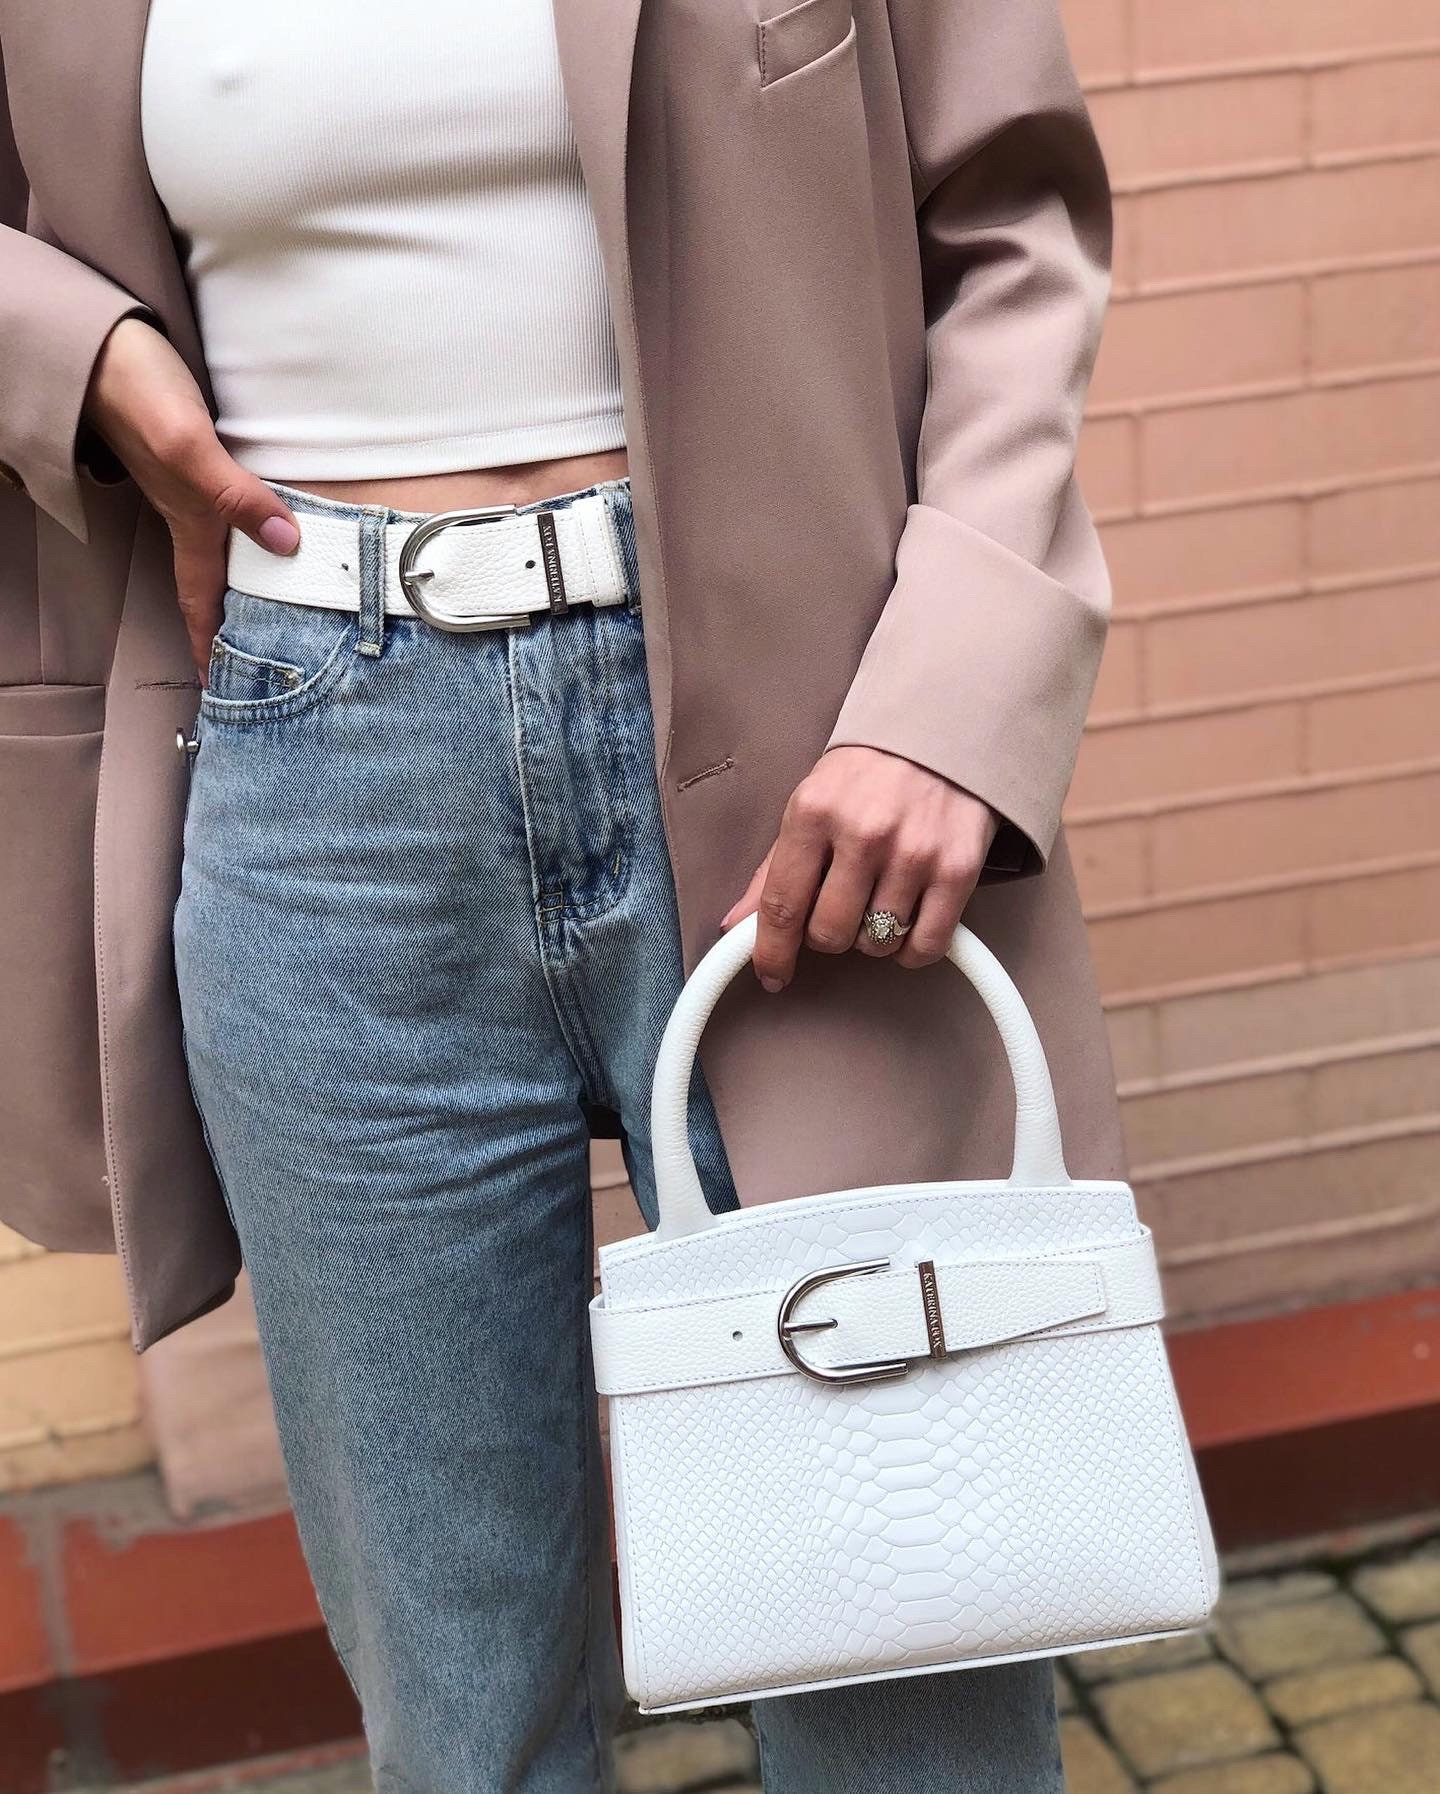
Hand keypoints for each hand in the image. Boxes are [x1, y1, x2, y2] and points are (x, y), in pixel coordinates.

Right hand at [81, 316, 301, 677]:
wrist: (106, 342)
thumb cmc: (140, 393)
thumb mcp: (189, 449)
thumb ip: (235, 497)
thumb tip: (284, 545)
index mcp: (189, 524)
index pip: (199, 601)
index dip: (209, 646)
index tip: (219, 690)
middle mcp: (192, 514)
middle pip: (218, 584)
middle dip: (235, 627)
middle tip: (264, 666)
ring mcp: (195, 488)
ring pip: (230, 550)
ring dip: (250, 584)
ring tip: (281, 614)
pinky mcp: (203, 459)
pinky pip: (238, 512)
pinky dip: (256, 534)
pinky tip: (279, 535)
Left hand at [720, 745, 999, 989]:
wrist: (944, 729)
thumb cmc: (869, 772)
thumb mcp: (811, 802)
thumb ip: (774, 868)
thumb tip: (738, 926)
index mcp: (814, 812)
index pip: (781, 905)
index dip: (772, 952)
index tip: (772, 974)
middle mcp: (864, 833)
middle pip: (829, 934)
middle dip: (827, 935)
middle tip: (839, 909)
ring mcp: (914, 852)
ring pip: (877, 943)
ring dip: (871, 937)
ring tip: (878, 899)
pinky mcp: (958, 869)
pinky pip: (925, 946)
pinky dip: (911, 948)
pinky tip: (907, 920)